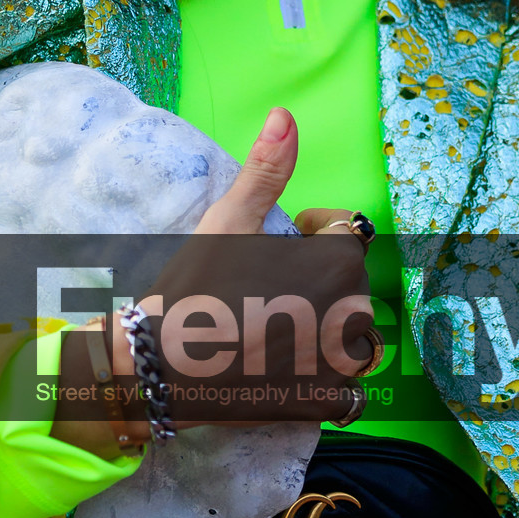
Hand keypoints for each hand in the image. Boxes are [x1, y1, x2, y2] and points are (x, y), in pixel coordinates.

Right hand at [53, 109, 375, 453]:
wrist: (161, 368)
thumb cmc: (194, 290)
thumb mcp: (228, 222)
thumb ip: (266, 170)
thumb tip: (285, 115)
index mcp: (337, 263)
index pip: (345, 233)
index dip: (310, 234)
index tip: (276, 245)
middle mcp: (351, 312)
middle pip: (350, 284)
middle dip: (319, 282)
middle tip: (264, 291)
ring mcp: (341, 362)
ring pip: (357, 337)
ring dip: (333, 331)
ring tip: (281, 330)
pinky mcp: (325, 402)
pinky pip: (348, 392)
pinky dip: (328, 383)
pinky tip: (292, 372)